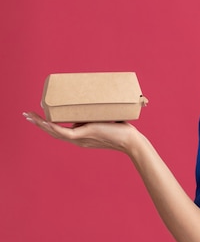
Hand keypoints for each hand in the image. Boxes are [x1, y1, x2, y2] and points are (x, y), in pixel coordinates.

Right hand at [23, 111, 138, 153]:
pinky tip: (43, 122)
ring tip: (29, 116)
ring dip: (40, 124)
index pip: (60, 131)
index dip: (47, 125)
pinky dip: (52, 127)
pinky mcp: (85, 134)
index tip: (38, 117)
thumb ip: (95, 113)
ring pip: (55, 132)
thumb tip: (90, 100)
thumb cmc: (122, 129)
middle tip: (26, 114)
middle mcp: (78, 140)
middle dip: (38, 123)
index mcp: (81, 137)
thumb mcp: (104, 120)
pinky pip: (64, 132)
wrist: (131, 141)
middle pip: (53, 132)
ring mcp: (80, 138)